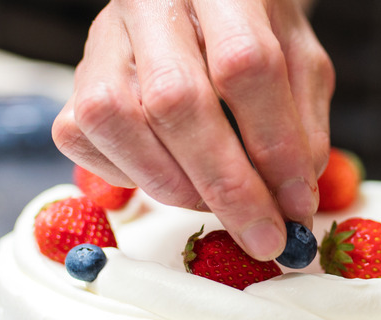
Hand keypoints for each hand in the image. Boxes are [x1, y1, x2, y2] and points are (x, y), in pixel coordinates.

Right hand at [52, 0, 333, 259]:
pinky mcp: (76, 75)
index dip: (275, 147)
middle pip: (176, 101)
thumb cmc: (260, 36)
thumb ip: (303, 125)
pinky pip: (83, 137)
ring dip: (176, 185)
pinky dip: (131, 175)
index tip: (296, 207)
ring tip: (218, 203)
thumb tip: (292, 200)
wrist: (209, 5)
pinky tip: (172, 176)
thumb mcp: (302, 65)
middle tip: (263, 236)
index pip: (246, 66)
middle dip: (227, 186)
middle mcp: (153, 3)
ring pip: (116, 120)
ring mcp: (104, 38)